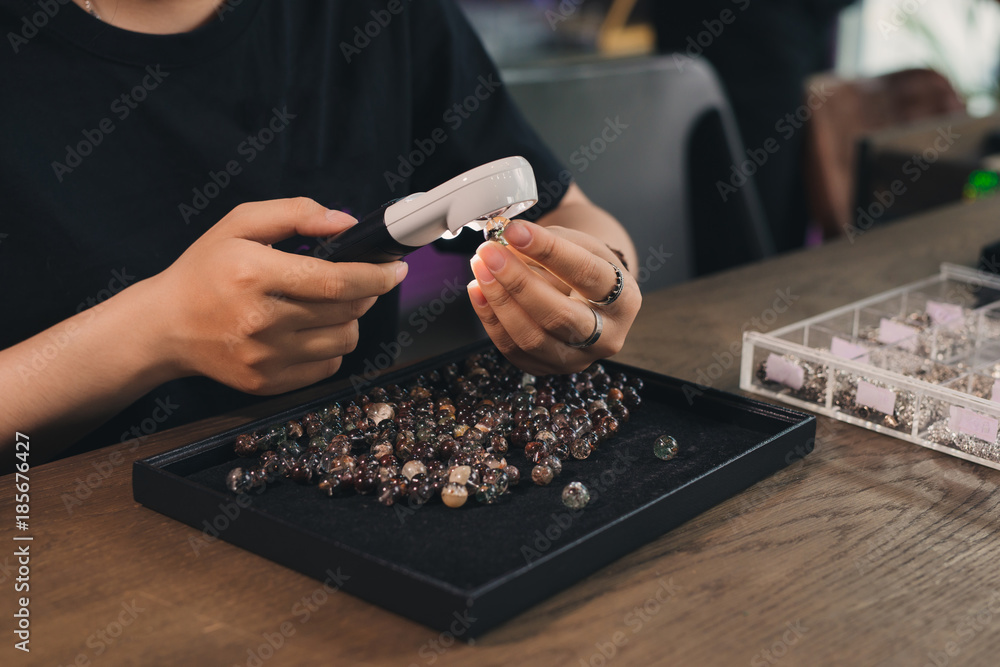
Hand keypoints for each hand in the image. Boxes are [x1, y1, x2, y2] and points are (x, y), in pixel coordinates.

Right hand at [147, 197, 406, 393]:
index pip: (336, 281)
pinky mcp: (266, 383)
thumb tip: (347, 223)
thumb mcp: (240, 224)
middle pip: (346, 310)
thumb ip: (296, 213)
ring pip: (344, 341)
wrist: (164, 327)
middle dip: (366, 292)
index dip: (376, 275)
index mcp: (253, 274)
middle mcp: (260, 320)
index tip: (395, 269)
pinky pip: (327, 367)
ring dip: (349, 320)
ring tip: (328, 305)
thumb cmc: (205, 270)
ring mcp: (263, 358)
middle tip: (358, 280)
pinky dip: (330, 347)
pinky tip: (310, 330)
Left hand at [467, 221, 639, 374]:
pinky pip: (512, 349)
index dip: (549, 251)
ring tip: (481, 267)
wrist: (588, 299)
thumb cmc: (586, 268)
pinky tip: (478, 290)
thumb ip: (548, 242)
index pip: (587, 274)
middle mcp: (606, 337)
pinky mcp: (547, 369)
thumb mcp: (580, 246)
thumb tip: (506, 241)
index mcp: (625, 300)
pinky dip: (489, 318)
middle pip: (559, 316)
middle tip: (491, 252)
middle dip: (518, 282)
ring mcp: (576, 359)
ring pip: (531, 338)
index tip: (516, 231)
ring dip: (498, 300)